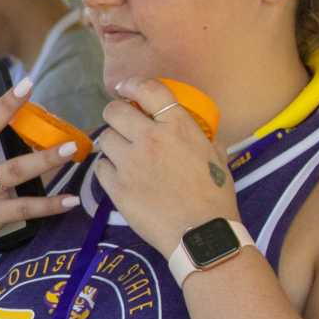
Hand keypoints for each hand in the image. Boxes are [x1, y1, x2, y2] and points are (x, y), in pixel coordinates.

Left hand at [94, 77, 237, 257]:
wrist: (200, 232)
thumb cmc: (215, 196)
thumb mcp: (217, 156)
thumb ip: (202, 136)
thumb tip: (197, 128)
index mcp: (178, 127)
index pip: (148, 90)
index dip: (132, 85)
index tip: (125, 88)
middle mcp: (150, 139)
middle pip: (115, 111)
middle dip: (115, 114)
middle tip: (120, 123)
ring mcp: (130, 162)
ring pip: (104, 138)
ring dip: (112, 143)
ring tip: (122, 154)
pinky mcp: (116, 186)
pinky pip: (101, 167)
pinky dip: (107, 169)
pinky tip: (119, 176)